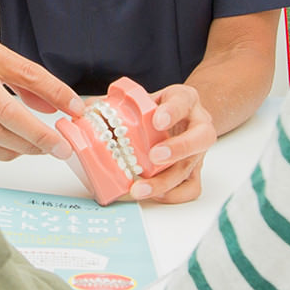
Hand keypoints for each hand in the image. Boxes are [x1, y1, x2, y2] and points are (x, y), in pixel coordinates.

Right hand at [0, 31, 82, 160]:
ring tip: (47, 148)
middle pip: (8, 111)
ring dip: (25, 146)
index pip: (26, 73)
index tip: (75, 108)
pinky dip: (3, 151)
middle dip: (40, 133)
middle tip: (63, 146)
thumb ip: (22, 76)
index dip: (55, 92)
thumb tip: (54, 106)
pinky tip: (19, 149)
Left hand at [128, 84, 215, 204]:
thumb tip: (88, 108)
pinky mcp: (195, 171)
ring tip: (139, 188)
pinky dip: (171, 195)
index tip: (157, 120)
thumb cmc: (163, 106)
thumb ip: (121, 101)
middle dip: (178, 149)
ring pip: (190, 168)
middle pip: (200, 138)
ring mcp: (199, 151)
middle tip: (154, 156)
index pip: (183, 102)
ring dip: (165, 181)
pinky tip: (152, 194)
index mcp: (186, 100)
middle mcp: (198, 125)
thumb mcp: (149, 95)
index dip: (172, 112)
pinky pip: (190, 188)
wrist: (185, 116)